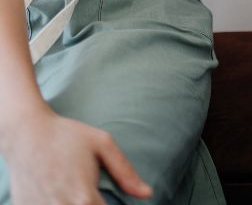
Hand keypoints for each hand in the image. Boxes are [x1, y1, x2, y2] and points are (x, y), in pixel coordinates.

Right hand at [6, 108, 150, 204]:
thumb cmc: (66, 135)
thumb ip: (125, 171)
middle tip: (87, 192)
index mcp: (85, 198)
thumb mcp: (102, 143)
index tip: (103, 198)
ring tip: (71, 191)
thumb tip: (146, 193)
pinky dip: (53, 204)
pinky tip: (55, 193)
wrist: (26, 133)